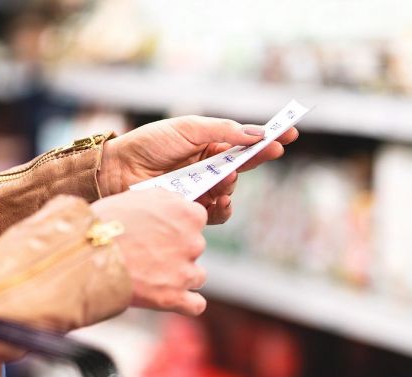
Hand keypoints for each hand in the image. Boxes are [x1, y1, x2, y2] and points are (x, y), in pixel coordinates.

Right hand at [91, 188, 207, 315]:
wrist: (86, 255)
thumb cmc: (105, 223)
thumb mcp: (136, 197)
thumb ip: (164, 200)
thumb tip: (176, 204)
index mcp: (187, 214)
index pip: (196, 218)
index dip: (178, 224)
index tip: (163, 229)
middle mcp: (193, 242)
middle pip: (195, 247)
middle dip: (178, 250)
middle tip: (150, 253)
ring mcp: (185, 272)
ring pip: (197, 275)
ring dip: (181, 276)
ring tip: (154, 275)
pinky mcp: (174, 297)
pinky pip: (196, 305)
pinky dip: (187, 303)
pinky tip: (174, 298)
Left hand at [100, 116, 298, 223]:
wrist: (120, 169)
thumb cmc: (150, 143)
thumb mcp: (189, 128)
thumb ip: (223, 131)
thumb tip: (256, 133)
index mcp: (210, 144)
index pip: (246, 142)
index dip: (269, 138)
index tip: (291, 132)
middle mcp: (209, 167)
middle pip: (245, 166)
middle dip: (257, 159)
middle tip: (266, 153)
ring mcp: (202, 189)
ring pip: (233, 191)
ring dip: (232, 184)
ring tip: (220, 180)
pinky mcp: (193, 210)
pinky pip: (219, 213)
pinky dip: (221, 207)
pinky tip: (215, 199)